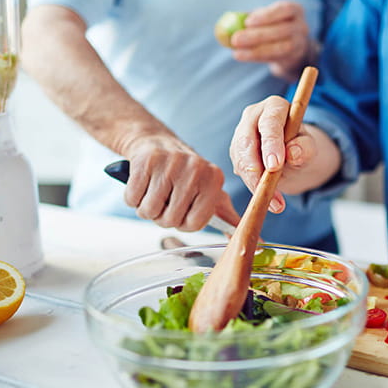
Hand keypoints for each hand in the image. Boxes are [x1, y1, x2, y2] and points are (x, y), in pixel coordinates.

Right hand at [123, 137, 240, 231]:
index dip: (183, 224)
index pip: (194, 224)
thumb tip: (256, 244)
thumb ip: (229, 218)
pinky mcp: (145, 161)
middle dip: (162, 217)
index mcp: (214, 179)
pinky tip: (143, 184)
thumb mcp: (212, 193)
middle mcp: (195, 169)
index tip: (182, 211)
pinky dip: (132, 197)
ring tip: (154, 193)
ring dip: (146, 208)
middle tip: (166, 201)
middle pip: (169, 220)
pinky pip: (132, 198)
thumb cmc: (186, 176)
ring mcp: (170, 163)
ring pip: (148, 210)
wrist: (158, 143)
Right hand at [229, 95, 323, 212]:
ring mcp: (241, 134)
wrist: (294, 156)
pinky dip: (252, 186)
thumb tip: (293, 152)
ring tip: (275, 203)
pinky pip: (240, 170)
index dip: (271, 144)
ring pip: (241, 159)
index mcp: (274, 106)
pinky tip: (267, 198)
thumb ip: (305, 148)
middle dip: (255, 169)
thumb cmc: (303, 147)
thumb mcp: (310, 148)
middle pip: (247, 142)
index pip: (270, 123)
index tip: (274, 166)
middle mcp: (253, 116)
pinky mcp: (236, 152)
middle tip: (267, 191)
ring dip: (254, 183)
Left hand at [230, 0, 315, 80]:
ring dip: (255, 50)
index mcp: (295, 10)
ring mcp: (300, 44)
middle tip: (235, 39)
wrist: (291, 49)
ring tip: (236, 50)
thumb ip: (249, 17)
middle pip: (281, 31)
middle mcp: (301, 27)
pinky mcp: (293, 59)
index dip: (267, 15)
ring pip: (279, 48)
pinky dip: (255, 57)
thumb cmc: (273, 26)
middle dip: (257, 35)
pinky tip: (240, 55)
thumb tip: (229, 21)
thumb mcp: (265, 18)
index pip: (285, 9)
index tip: (248, 22)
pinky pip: (274, 59)